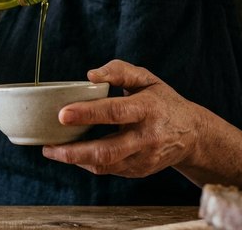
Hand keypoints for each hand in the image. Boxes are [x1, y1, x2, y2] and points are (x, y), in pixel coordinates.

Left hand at [42, 59, 203, 177]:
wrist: (193, 135)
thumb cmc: (162, 101)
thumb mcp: (147, 79)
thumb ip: (119, 71)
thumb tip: (90, 75)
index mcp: (148, 109)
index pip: (116, 112)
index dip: (88, 113)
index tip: (62, 114)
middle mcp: (147, 137)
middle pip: (108, 150)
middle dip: (75, 151)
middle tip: (48, 146)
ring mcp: (144, 158)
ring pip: (106, 165)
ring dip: (75, 160)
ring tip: (51, 150)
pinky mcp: (139, 171)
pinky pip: (109, 170)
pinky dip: (87, 163)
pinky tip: (71, 154)